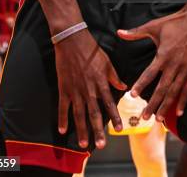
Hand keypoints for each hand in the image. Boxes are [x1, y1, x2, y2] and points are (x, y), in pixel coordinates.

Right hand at [55, 29, 126, 149]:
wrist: (72, 40)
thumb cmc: (91, 49)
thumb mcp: (107, 61)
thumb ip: (114, 76)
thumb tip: (124, 87)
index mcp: (100, 81)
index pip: (109, 103)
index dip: (114, 117)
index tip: (119, 129)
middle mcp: (88, 88)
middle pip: (94, 113)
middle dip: (98, 130)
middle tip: (101, 145)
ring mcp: (75, 89)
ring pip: (79, 113)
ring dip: (81, 129)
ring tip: (84, 144)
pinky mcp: (64, 87)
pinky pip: (63, 106)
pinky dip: (62, 118)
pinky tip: (63, 130)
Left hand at [117, 3, 186, 121]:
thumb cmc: (174, 23)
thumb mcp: (154, 26)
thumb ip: (136, 32)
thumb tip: (119, 32)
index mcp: (164, 54)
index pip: (150, 73)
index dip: (141, 84)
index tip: (132, 95)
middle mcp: (175, 64)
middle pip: (162, 88)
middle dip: (153, 103)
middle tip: (144, 116)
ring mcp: (185, 68)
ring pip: (175, 91)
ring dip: (166, 106)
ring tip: (159, 119)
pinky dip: (183, 100)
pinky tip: (178, 112)